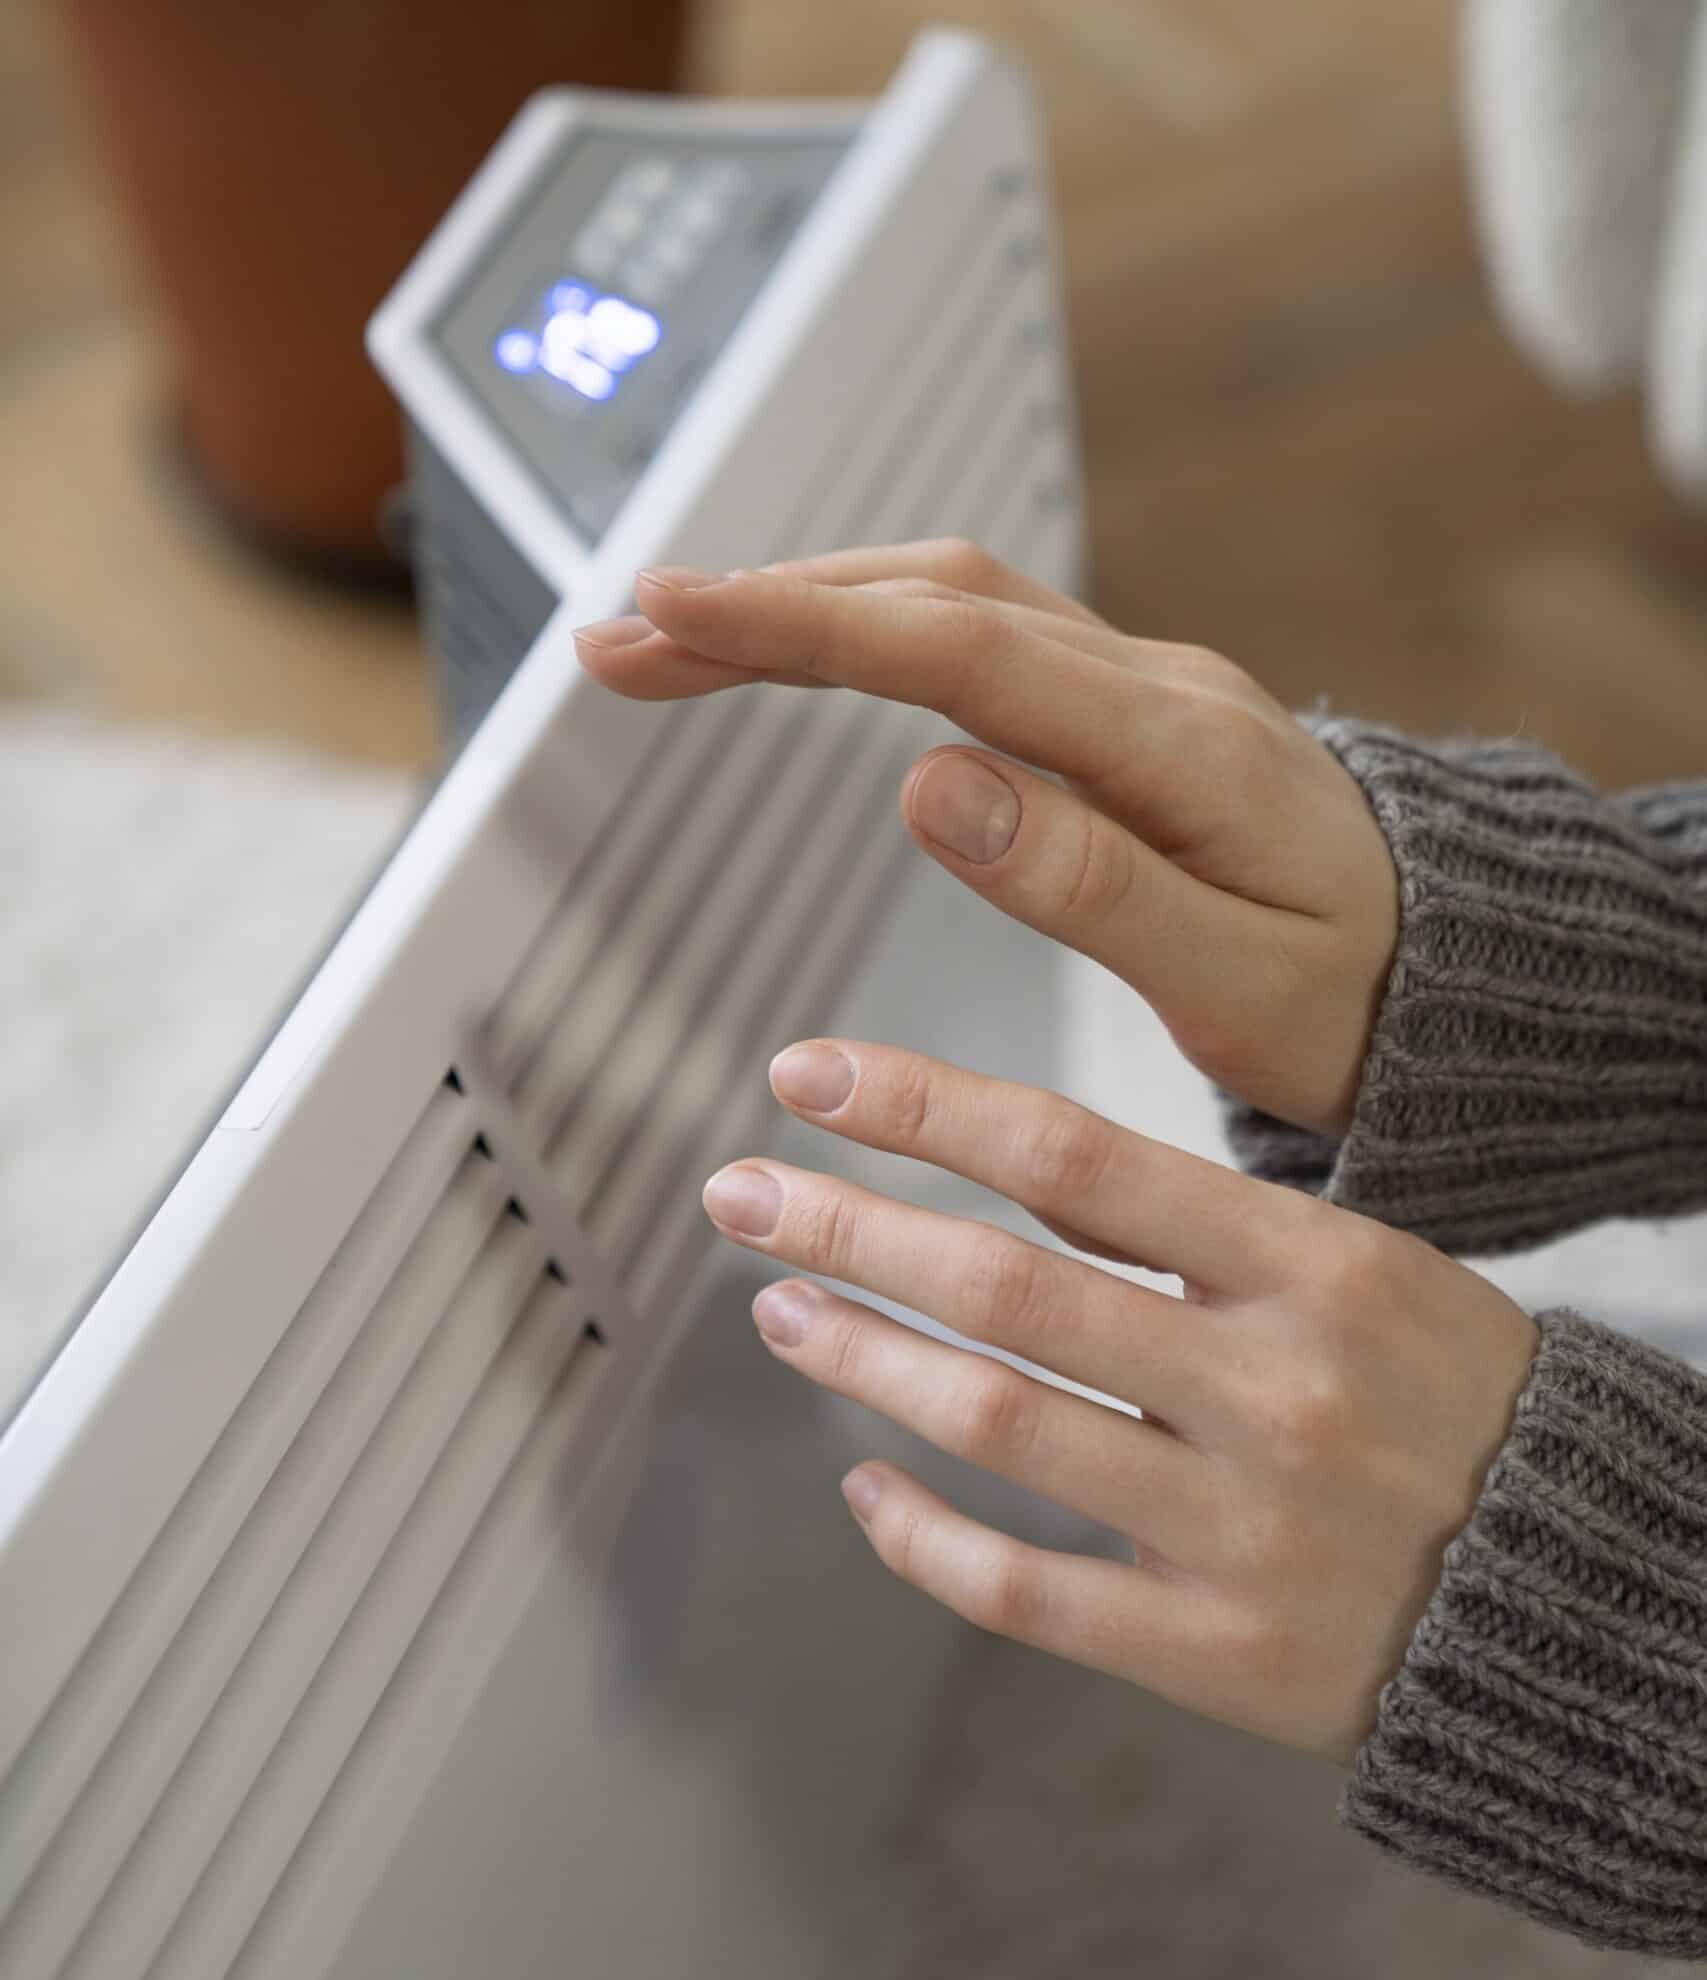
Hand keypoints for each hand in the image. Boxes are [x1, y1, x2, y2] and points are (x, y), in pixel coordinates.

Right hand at [576, 541, 1398, 1135]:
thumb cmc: (1356, 996)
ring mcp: (1141, 684)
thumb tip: (928, 784)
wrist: (1458, 967)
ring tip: (674, 637)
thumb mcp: (1237, 981)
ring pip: (951, 595)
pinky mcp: (1125, 707)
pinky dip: (871, 628)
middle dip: (768, 603)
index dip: (804, 628)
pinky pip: (980, 632)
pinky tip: (808, 648)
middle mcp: (1155, 685)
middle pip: (937, 596)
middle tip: (621, 635)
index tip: (670, 615)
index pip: (960, 652)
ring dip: (808, 601)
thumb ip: (1088, 883)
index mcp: (1180, 748)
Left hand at [698, 1038, 1537, 1763]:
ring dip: (862, 1358)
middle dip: (848, 1225)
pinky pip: (1025, 1590)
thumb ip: (1192, 1224)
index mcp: (1313, 1265)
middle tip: (738, 1191)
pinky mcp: (1217, 1652)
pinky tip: (862, 1481)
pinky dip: (920, 1534)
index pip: (1073, 1158)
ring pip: (996, 1426)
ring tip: (783, 1307)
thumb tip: (1001, 1163)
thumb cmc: (1444, 1395)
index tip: (808, 1076)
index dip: (921, 1106)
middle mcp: (1270, 1387)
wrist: (1578, 1588)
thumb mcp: (1359, 1264)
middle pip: (1005, 1288)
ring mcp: (1240, 1529)